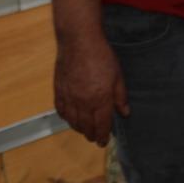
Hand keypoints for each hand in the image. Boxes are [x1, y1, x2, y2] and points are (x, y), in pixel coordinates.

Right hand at [54, 31, 128, 146]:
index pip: (101, 126)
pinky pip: (60, 110)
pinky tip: (69, 117)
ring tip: (83, 130)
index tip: (103, 142)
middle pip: (85, 126)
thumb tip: (125, 113)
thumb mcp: (118, 76)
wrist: (79, 40)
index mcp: (100, 100)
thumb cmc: (101, 56)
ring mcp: (69, 96)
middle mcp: (83, 102)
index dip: (102, 136)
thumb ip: (120, 97)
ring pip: (72, 121)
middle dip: (90, 135)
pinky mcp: (59, 89)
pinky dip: (65, 117)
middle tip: (94, 138)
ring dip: (78, 128)